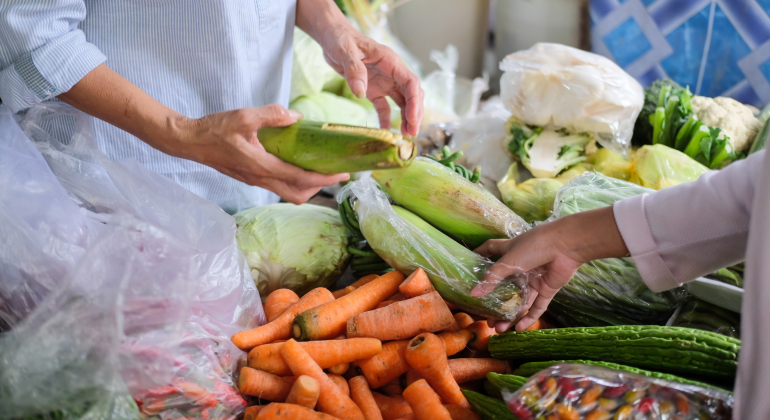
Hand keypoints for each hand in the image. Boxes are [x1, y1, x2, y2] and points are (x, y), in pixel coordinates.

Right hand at [175, 104, 348, 203]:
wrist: (190, 141)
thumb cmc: (214, 129)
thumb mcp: (244, 117)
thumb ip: (271, 115)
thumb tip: (296, 117)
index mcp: (262, 166)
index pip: (300, 178)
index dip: (324, 178)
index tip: (341, 173)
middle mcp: (260, 179)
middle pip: (297, 194)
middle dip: (319, 186)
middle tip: (334, 172)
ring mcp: (254, 180)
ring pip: (287, 192)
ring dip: (306, 185)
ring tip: (319, 169)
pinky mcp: (250, 177)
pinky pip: (277, 186)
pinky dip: (293, 180)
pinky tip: (297, 164)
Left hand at [319, 27, 423, 136]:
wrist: (332, 38)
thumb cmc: (341, 39)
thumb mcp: (346, 51)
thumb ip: (354, 70)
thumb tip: (361, 93)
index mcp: (391, 61)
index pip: (410, 82)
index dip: (414, 101)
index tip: (412, 119)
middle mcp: (392, 73)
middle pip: (411, 94)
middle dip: (414, 113)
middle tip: (411, 133)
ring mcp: (384, 82)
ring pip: (402, 102)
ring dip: (405, 118)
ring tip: (405, 136)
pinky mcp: (373, 89)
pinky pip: (384, 106)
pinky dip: (386, 119)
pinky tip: (386, 132)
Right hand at [471, 207, 628, 332]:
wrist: (566, 246)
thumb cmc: (534, 246)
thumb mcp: (508, 261)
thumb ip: (492, 278)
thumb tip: (474, 293)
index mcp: (510, 251)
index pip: (492, 250)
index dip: (482, 254)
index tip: (471, 261)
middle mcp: (521, 266)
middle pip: (505, 286)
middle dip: (495, 302)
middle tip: (487, 317)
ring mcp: (534, 278)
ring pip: (520, 300)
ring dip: (510, 315)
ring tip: (499, 329)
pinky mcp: (547, 289)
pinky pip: (537, 307)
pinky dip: (529, 318)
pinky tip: (519, 329)